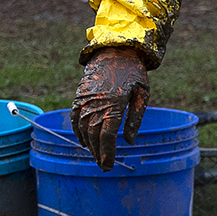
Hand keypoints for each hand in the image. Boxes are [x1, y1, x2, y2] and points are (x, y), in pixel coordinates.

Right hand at [73, 47, 150, 169]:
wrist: (116, 49)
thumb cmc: (133, 72)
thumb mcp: (142, 94)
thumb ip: (135, 118)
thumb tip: (129, 141)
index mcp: (114, 103)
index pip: (107, 135)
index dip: (107, 153)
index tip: (108, 166)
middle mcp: (97, 102)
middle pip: (93, 135)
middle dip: (98, 154)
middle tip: (104, 166)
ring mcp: (85, 98)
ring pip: (83, 128)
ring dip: (89, 145)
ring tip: (96, 156)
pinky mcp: (79, 94)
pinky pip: (74, 117)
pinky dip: (77, 131)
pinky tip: (84, 141)